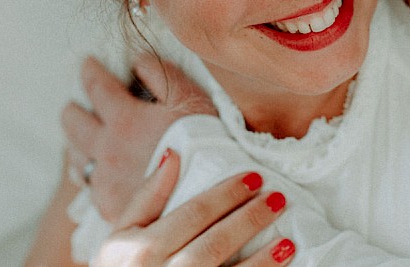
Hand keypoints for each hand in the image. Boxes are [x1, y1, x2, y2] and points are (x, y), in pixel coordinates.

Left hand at [63, 54, 217, 221]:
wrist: (208, 194)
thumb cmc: (204, 143)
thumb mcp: (189, 98)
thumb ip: (161, 74)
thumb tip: (138, 60)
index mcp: (125, 119)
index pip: (97, 87)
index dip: (90, 71)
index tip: (87, 62)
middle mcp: (107, 149)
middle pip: (73, 123)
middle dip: (72, 109)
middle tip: (73, 104)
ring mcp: (105, 180)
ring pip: (75, 156)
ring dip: (75, 142)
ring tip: (80, 137)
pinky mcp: (109, 206)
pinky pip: (87, 186)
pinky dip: (87, 172)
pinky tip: (92, 171)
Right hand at [93, 150, 294, 265]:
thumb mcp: (121, 234)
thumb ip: (146, 197)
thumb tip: (174, 154)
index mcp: (142, 249)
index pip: (194, 214)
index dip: (227, 194)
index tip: (255, 177)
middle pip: (215, 243)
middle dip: (250, 220)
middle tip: (278, 198)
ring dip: (262, 260)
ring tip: (288, 240)